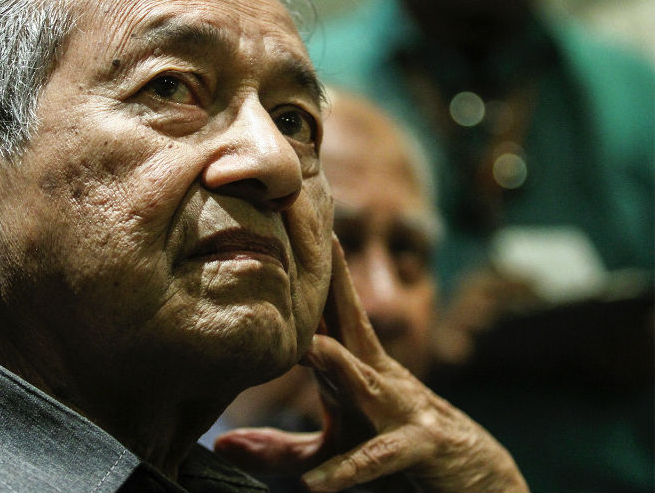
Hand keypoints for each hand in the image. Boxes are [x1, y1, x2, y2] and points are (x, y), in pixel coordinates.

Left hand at [214, 236, 528, 491]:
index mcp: (357, 368)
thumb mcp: (334, 451)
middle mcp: (378, 377)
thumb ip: (279, 450)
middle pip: (353, 324)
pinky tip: (317, 484)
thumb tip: (222, 443)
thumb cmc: (393, 454)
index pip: (329, 314)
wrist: (472, 477)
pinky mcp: (419, 448)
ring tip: (311, 350)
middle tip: (314, 240)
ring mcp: (401, 409)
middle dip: (334, 283)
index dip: (312, 275)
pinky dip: (350, 470)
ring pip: (368, 381)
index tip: (288, 227)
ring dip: (341, 365)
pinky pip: (380, 458)